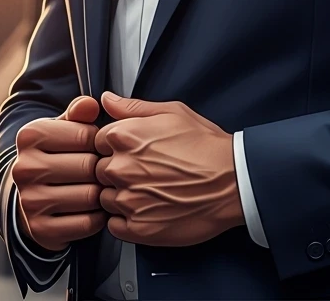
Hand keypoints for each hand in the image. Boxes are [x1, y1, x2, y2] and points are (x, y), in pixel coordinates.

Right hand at [11, 96, 108, 251]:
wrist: (31, 195)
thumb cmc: (57, 153)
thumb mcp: (64, 127)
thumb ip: (79, 112)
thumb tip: (91, 104)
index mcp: (30, 135)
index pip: (86, 134)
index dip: (100, 141)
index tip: (96, 145)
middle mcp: (24, 168)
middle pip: (88, 166)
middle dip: (102, 168)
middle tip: (103, 169)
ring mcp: (30, 202)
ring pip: (90, 195)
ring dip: (103, 193)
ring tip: (100, 187)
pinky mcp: (41, 230)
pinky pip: (87, 223)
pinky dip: (98, 217)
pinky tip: (93, 208)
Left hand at [93, 91, 244, 246]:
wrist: (232, 181)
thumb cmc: (205, 146)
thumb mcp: (172, 112)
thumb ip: (133, 107)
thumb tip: (107, 100)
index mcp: (124, 136)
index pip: (97, 141)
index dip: (114, 145)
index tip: (131, 150)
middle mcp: (120, 168)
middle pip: (99, 170)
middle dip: (117, 170)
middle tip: (144, 170)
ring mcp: (127, 201)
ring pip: (105, 199)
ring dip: (121, 195)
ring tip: (150, 190)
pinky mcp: (137, 228)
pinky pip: (115, 225)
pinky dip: (127, 219)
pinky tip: (149, 207)